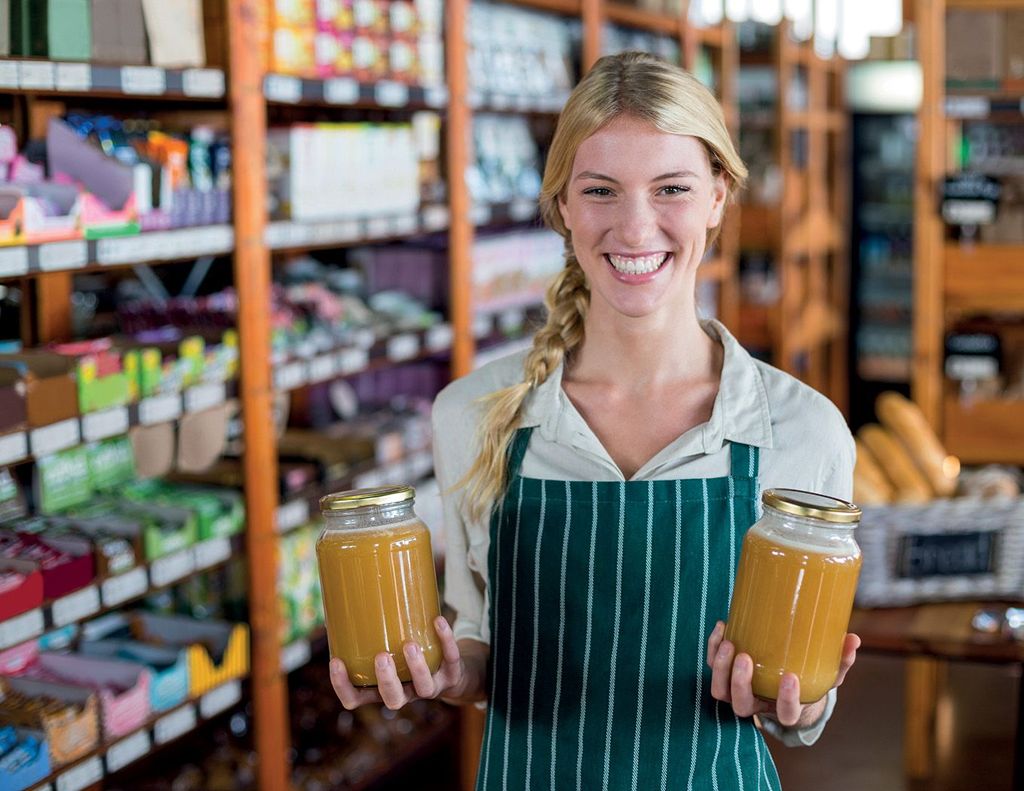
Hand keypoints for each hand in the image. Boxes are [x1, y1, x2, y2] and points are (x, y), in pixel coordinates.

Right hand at [329, 616, 472, 710]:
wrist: (453, 674)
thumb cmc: (408, 659)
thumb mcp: (389, 651)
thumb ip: (369, 634)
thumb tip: (342, 599)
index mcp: (383, 689)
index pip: (357, 699)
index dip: (344, 687)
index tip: (336, 662)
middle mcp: (406, 693)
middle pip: (393, 700)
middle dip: (386, 681)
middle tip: (381, 657)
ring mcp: (432, 687)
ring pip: (424, 687)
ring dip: (417, 667)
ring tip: (409, 644)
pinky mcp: (453, 675)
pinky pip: (451, 659)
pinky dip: (446, 640)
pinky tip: (438, 620)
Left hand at [706, 620, 859, 727]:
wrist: (786, 683)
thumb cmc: (808, 680)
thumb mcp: (827, 674)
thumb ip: (840, 661)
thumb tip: (854, 639)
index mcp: (785, 709)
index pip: (786, 714)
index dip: (786, 701)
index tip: (791, 678)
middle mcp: (759, 704)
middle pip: (741, 705)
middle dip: (739, 682)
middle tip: (745, 657)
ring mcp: (739, 692)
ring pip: (720, 692)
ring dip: (720, 668)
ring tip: (729, 642)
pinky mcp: (726, 675)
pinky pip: (713, 667)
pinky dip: (713, 649)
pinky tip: (722, 627)